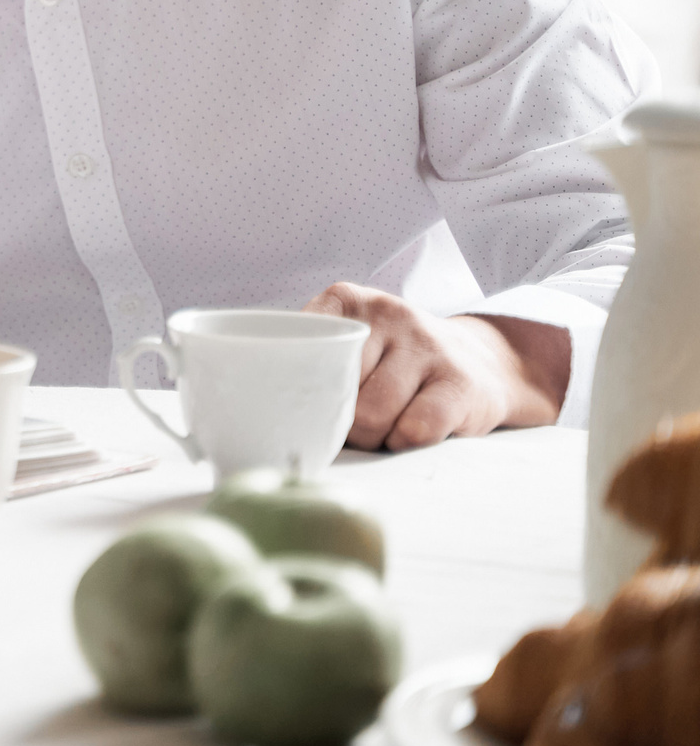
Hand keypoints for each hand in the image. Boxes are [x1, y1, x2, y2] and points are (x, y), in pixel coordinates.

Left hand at [305, 284, 565, 450]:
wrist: (483, 363)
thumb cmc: (394, 364)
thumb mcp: (351, 344)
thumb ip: (309, 361)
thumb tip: (263, 405)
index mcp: (346, 301)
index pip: (299, 349)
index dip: (298, 388)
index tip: (301, 403)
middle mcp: (388, 314)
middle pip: (335, 391)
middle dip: (337, 422)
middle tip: (350, 423)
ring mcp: (427, 345)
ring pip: (371, 416)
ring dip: (372, 438)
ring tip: (383, 427)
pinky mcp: (460, 383)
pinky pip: (414, 429)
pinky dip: (403, 443)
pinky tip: (409, 432)